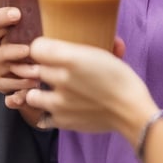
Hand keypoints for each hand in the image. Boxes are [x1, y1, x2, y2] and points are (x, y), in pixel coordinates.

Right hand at [0, 5, 45, 119]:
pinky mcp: (4, 89)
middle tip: (27, 50)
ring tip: (36, 73)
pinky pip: (7, 92)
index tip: (17, 14)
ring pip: (1, 69)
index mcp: (5, 35)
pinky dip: (17, 93)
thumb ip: (47, 27)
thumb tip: (67, 6)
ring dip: (18, 71)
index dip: (1, 17)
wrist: (49, 87)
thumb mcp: (48, 40)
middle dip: (10, 49)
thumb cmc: (49, 56)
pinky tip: (28, 92)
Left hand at [25, 36, 154, 133]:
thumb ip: (78, 45)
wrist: (132, 111)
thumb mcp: (101, 53)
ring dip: (38, 92)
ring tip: (49, 91)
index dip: (40, 48)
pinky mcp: (63, 121)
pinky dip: (48, 112)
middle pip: (33, 69)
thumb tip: (62, 41)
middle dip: (39, 69)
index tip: (46, 51)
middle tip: (50, 70)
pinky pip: (43, 116)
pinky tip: (58, 108)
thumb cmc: (120, 79)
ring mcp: (60, 102)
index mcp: (71, 57)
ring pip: (31, 94)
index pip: (36, 47)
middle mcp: (61, 79)